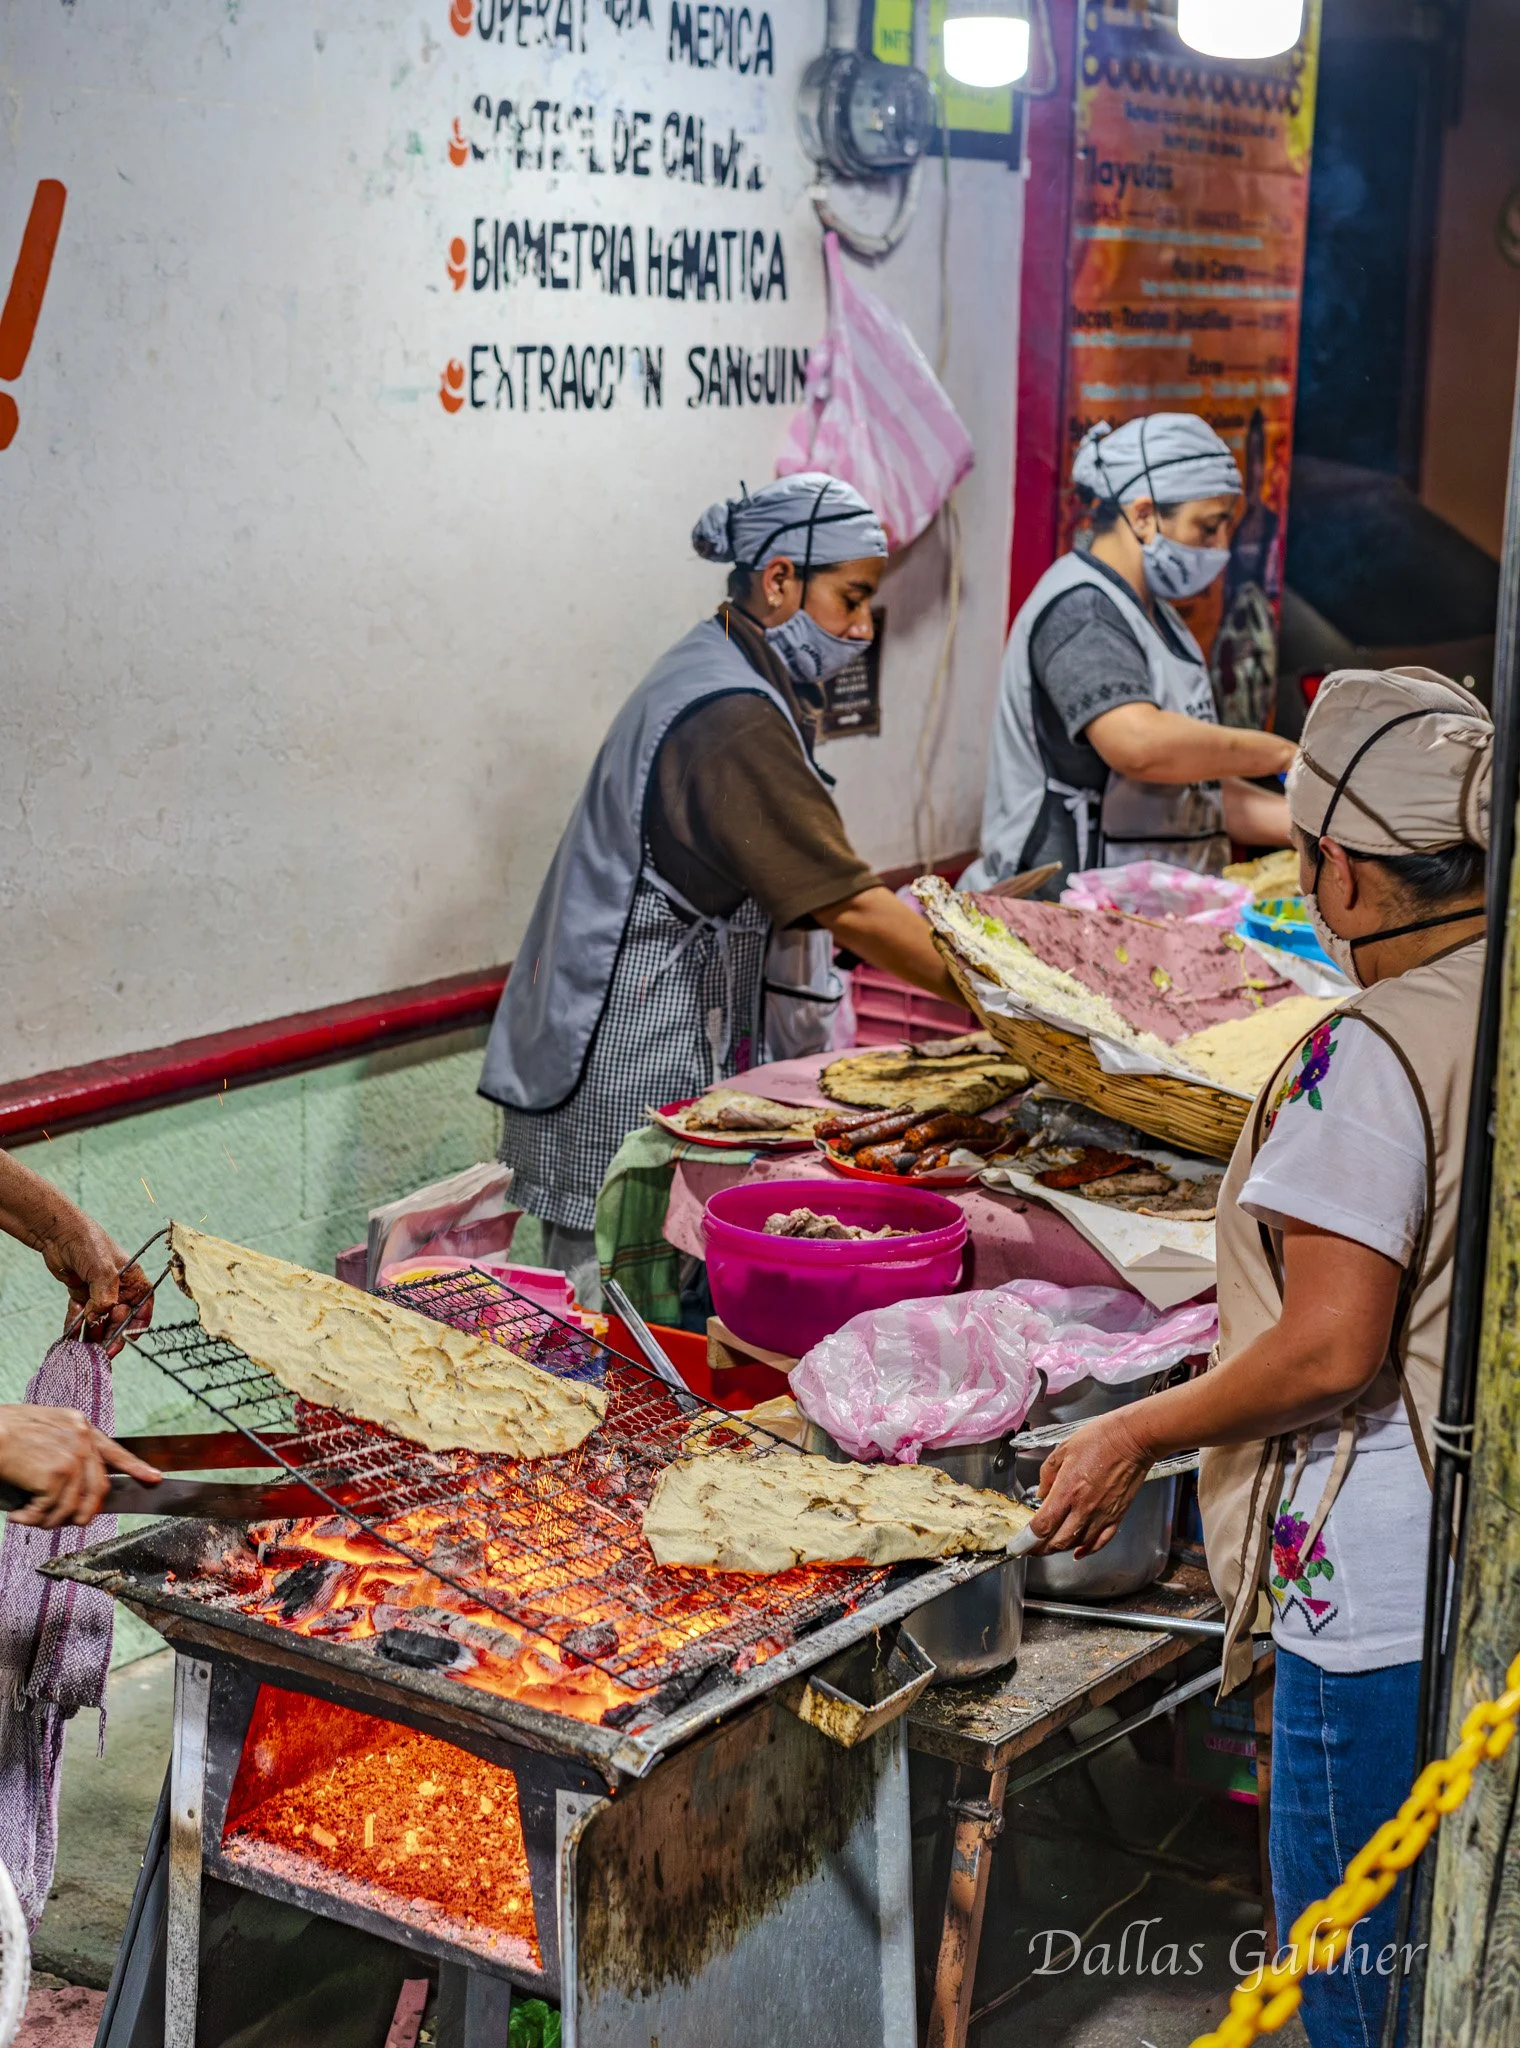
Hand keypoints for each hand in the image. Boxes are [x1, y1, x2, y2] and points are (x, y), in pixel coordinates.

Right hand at [0, 1406, 160, 1527]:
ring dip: (50, 1520)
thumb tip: (73, 1476)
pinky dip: (32, 1520)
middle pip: (99, 1488)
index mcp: (79, 1425)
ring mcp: (72, 1459)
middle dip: (84, 1512)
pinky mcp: (56, 1477)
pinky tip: (19, 1516)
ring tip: (31, 1518)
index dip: (136, 1467)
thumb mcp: (45, 1425)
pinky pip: (50, 1512)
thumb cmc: (4, 1429)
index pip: (115, 1450)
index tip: (153, 1478)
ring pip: (73, 1506)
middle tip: (69, 1521)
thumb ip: (64, 1444)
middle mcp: (81, 1440)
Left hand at [40, 1217, 153, 1352]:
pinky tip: (69, 1336)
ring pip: (99, 1321)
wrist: (58, 1233)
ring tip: (83, 1349)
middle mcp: (119, 1288)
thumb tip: (99, 1318)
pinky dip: (75, 1327)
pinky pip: (80, 1316)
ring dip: (92, 1335)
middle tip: (100, 1351)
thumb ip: (104, 1296)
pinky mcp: (81, 1294)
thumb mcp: (103, 1270)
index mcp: (133, 1280)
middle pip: (119, 1320)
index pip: (142, 1308)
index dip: (136, 1326)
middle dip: (110, 1335)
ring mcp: (99, 1292)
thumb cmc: (89, 1243)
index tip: (125, 1340)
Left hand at [1027, 1409, 1155, 1557]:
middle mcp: (1084, 1507)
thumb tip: (1041, 1493)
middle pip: (1058, 1541)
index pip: (1042, 1525)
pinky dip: (1088, 1550)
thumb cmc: (1100, 1438)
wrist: (1132, 1439)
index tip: (1017, 1545)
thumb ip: (1047, 1474)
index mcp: (1067, 1490)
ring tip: (1049, 1546)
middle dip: (1040, 1549)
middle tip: (1030, 1547)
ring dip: (1060, 1549)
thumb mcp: (1063, 1449)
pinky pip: (1101, 1541)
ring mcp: (1102, 1515)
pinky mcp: (1117, 1516)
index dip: (1027, 1540)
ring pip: (1077, 1544)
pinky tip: (1078, 1551)